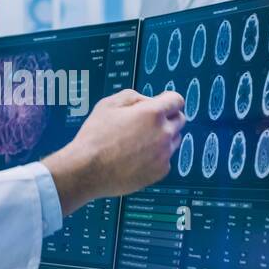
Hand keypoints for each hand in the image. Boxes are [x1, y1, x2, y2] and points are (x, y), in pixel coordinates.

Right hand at [42, 89, 184, 214]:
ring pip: (174, 140)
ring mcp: (164, 154)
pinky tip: (138, 157)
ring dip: (163, 137)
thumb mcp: (108, 104)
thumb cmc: (95, 137)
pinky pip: (166, 159)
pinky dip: (157, 156)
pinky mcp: (160, 172)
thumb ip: (134, 96)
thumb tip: (148, 101)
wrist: (87, 170)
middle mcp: (163, 133)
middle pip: (180, 120)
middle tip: (148, 123)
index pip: (177, 100)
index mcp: (152, 113)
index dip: (168, 100)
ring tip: (139, 142)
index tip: (162, 104)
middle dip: (167, 118)